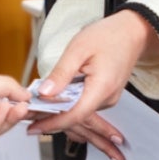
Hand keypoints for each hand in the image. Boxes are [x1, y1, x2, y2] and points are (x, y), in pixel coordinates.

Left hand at [26, 10, 158, 159]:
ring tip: (36, 109)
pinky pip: (85, 105)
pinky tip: (55, 100)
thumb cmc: (108, 35)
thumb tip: (44, 92)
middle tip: (27, 117)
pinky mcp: (106, 95)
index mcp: (101, 88)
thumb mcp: (78, 49)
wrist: (131, 31)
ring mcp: (108, 98)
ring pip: (80, 112)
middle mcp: (107, 98)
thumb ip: (61, 73)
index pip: (74, 115)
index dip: (52, 124)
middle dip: (50, 119)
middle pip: (75, 117)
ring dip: (59, 112)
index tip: (33, 128)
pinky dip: (69, 105)